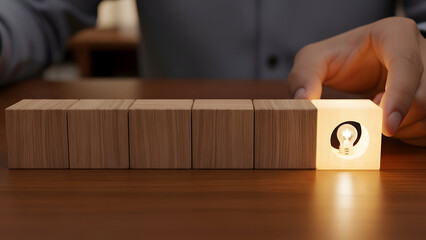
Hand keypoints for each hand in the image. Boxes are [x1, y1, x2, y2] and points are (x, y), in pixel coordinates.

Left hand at [287, 17, 425, 145]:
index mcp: (396, 35)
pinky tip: (391, 120)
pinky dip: (408, 132)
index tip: (386, 126)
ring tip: (377, 112)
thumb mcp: (315, 59)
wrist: (359, 62)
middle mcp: (421, 51)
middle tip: (370, 111)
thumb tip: (303, 100)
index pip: (407, 67)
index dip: (398, 98)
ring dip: (400, 128)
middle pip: (422, 98)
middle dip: (394, 117)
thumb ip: (304, 75)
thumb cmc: (340, 57)